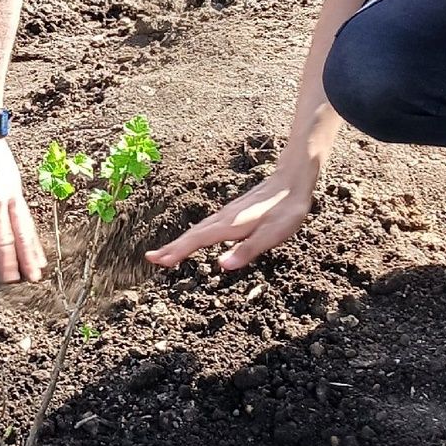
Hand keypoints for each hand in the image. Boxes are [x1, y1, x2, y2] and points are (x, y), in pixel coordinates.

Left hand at [0, 131, 45, 284]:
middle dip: (28, 258)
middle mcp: (8, 197)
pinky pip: (25, 213)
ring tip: (41, 265)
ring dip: (33, 246)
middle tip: (35, 279)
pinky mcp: (16, 186)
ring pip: (27, 224)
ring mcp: (15, 191)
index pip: (1, 237)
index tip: (10, 278)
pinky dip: (30, 230)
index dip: (6, 260)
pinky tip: (31, 239)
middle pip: (21, 234)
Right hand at [146, 163, 314, 272]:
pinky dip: (195, 235)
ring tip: (167, 252)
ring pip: (199, 230)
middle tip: (151, 258)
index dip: (178, 251)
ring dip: (181, 241)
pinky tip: (196, 239)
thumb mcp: (273, 235)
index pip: (198, 240)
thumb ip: (247, 250)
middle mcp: (224, 218)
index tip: (158, 260)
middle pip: (193, 235)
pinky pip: (208, 226)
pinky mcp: (233, 213)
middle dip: (172, 247)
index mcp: (231, 225)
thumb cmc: (286, 209)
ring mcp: (228, 214)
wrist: (293, 180)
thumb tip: (222, 265)